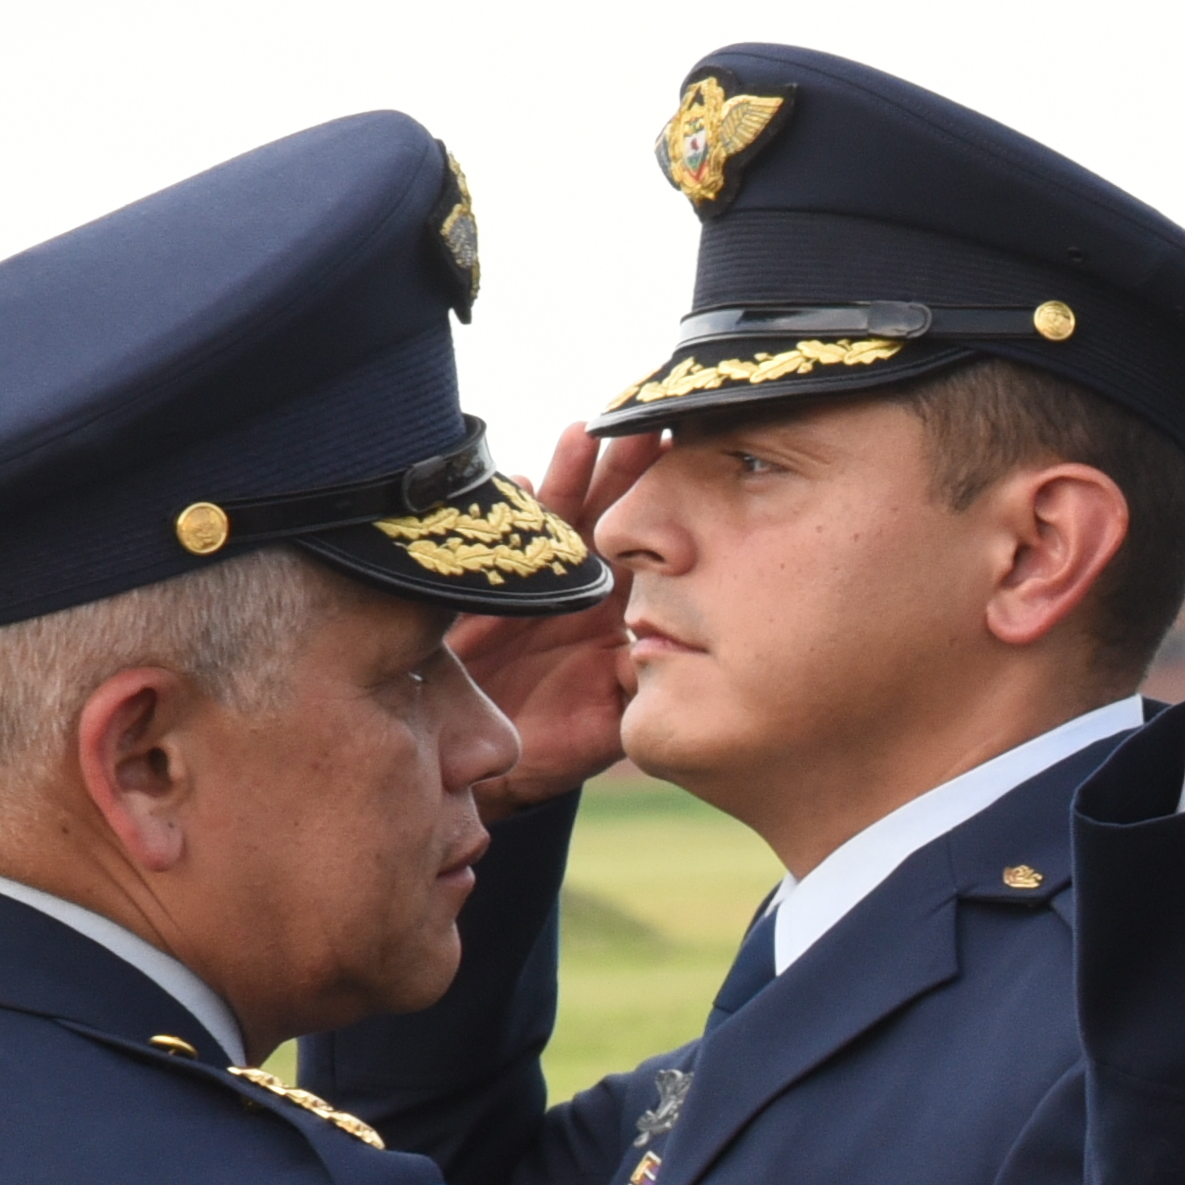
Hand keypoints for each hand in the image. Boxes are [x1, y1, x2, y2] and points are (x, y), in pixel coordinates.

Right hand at [454, 425, 659, 803]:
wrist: (483, 759)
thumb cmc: (554, 739)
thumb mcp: (606, 720)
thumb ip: (634, 686)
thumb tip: (657, 653)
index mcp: (620, 609)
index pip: (655, 550)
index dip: (677, 511)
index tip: (700, 468)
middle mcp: (580, 583)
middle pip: (610, 514)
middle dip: (628, 470)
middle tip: (652, 425)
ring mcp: (533, 578)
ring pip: (555, 515)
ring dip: (570, 474)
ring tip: (585, 433)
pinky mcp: (484, 585)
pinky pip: (493, 541)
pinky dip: (501, 511)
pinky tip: (511, 478)